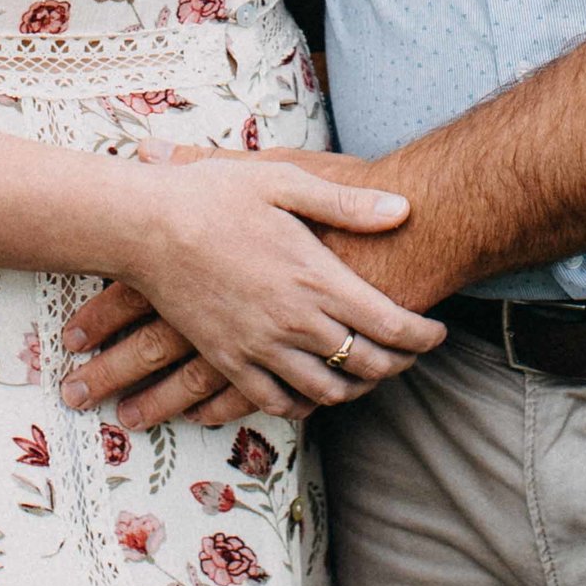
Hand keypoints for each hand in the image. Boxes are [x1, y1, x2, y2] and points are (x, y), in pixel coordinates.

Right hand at [65, 153, 445, 423]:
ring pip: (328, 392)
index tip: (438, 333)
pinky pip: (276, 401)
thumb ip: (346, 203)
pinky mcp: (228, 360)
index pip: (389, 323)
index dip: (423, 336)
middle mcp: (293, 321)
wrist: (147, 227)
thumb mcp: (284, 181)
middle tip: (412, 353)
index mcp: (314, 276)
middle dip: (400, 364)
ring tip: (370, 373)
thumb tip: (402, 208)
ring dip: (357, 388)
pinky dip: (305, 404)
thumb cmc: (215, 195)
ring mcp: (259, 347)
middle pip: (367, 364)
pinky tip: (314, 391)